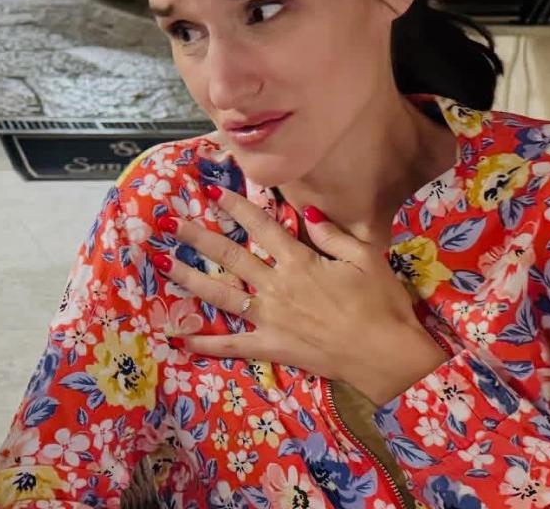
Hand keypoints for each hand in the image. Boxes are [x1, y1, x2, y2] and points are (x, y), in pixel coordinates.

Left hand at [157, 185, 448, 404]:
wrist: (385, 355)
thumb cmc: (381, 305)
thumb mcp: (365, 259)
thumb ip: (333, 235)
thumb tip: (307, 212)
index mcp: (299, 261)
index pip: (262, 228)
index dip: (237, 208)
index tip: (213, 193)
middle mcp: (276, 286)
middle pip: (230, 256)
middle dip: (198, 238)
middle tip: (170, 224)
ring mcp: (269, 317)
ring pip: (221, 295)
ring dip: (190, 278)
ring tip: (164, 266)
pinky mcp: (271, 346)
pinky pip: (232, 345)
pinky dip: (206, 343)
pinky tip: (181, 339)